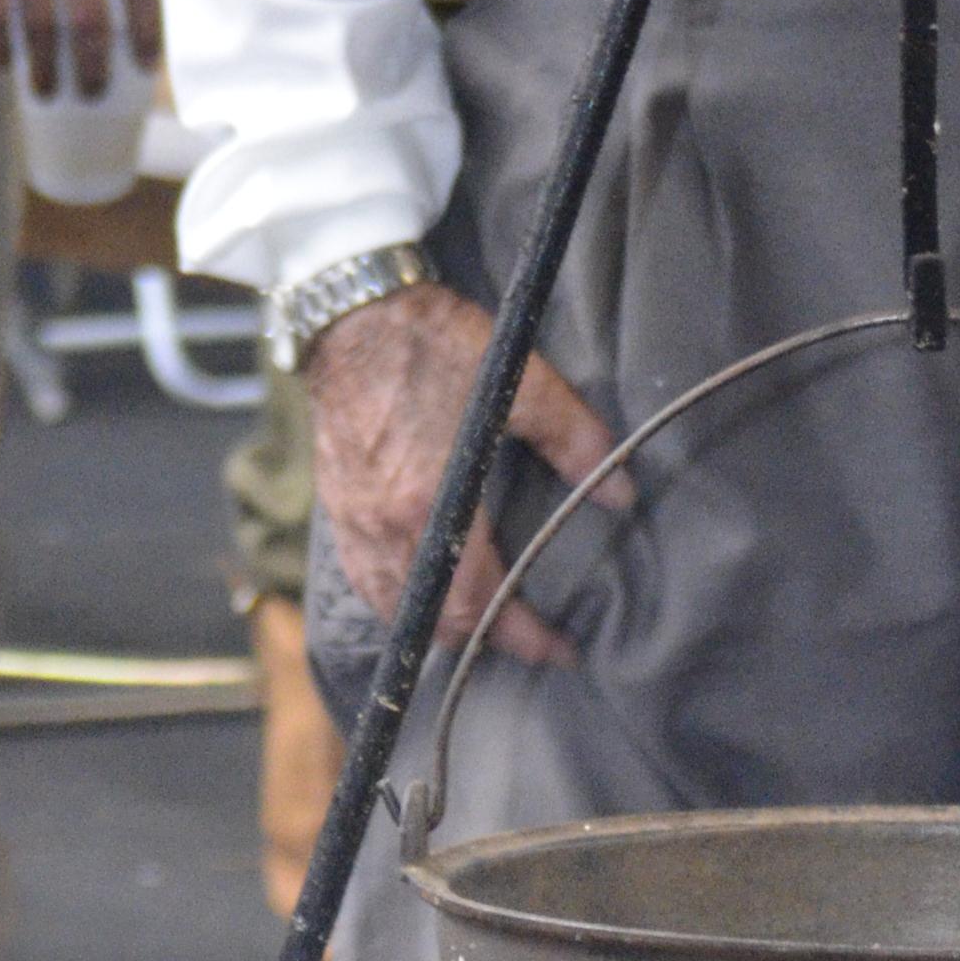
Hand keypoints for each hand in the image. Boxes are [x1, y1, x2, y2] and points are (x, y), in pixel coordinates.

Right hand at [307, 277, 625, 667]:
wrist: (348, 309)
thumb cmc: (430, 342)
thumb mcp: (518, 381)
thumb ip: (574, 440)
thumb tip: (621, 494)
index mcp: (434, 507)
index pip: (482, 603)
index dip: (525, 636)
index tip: (561, 651)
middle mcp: (388, 528)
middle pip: (439, 618)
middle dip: (486, 638)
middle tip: (528, 637)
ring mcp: (357, 522)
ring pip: (397, 608)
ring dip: (440, 625)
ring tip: (480, 624)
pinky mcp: (338, 507)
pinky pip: (366, 581)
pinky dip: (397, 601)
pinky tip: (421, 592)